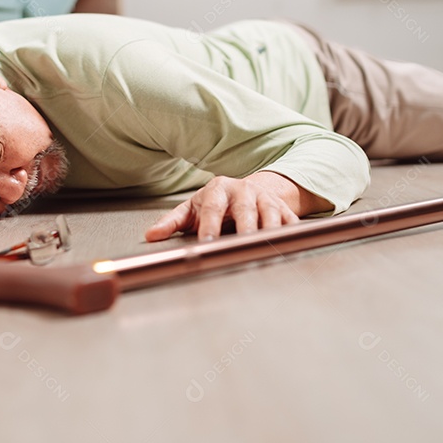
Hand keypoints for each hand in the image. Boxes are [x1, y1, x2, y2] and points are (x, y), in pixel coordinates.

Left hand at [144, 172, 332, 241]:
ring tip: (264, 253)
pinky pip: (290, 224)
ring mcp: (267, 200)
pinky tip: (286, 251)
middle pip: (246, 211)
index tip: (206, 242)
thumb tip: (151, 236)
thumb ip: (172, 222)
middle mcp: (245, 191)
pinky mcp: (285, 210)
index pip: (213, 208)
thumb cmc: (217, 203)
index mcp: (218, 189)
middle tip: (240, 247)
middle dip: (244, 230)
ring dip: (268, 235)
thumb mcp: (192, 208)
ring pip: (271, 217)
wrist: (250, 191)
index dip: (210, 225)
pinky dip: (290, 238)